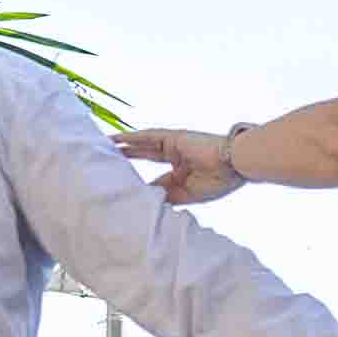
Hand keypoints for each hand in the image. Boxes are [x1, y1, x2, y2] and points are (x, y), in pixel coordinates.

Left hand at [118, 125, 245, 207]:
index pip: (156, 180)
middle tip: (107, 160)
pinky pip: (147, 137)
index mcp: (183, 174)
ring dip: (124, 146)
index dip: (139, 184)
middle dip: (127, 159)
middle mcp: (177, 158)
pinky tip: (117, 138)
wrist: (232, 166)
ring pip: (143, 146)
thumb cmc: (216, 183)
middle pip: (145, 157)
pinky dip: (131, 137)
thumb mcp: (185, 195)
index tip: (121, 189)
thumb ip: (163, 195)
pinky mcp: (172, 137)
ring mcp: (174, 146)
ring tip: (105, 145)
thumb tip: (142, 199)